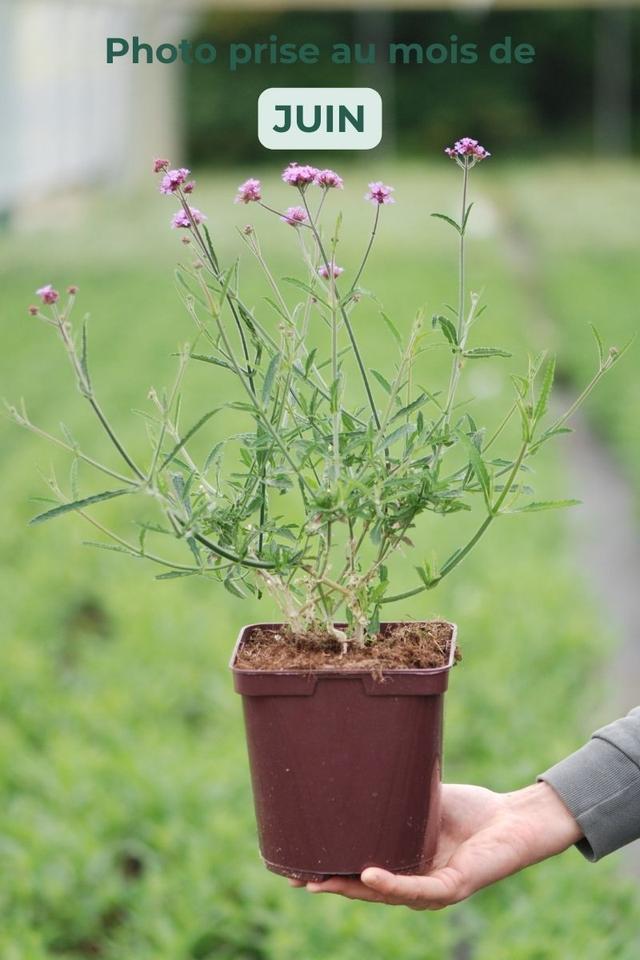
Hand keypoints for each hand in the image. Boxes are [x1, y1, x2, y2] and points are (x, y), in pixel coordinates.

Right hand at [289, 781, 581, 908]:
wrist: (514, 818)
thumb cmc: (470, 811)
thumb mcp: (421, 801)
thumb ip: (395, 796)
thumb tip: (358, 760)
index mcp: (402, 866)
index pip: (359, 874)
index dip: (328, 872)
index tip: (293, 864)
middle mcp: (413, 885)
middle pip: (364, 891)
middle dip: (329, 885)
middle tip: (294, 876)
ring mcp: (431, 890)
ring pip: (384, 896)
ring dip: (351, 889)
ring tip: (319, 881)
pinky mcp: (452, 887)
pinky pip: (418, 890)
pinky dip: (392, 884)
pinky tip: (369, 875)